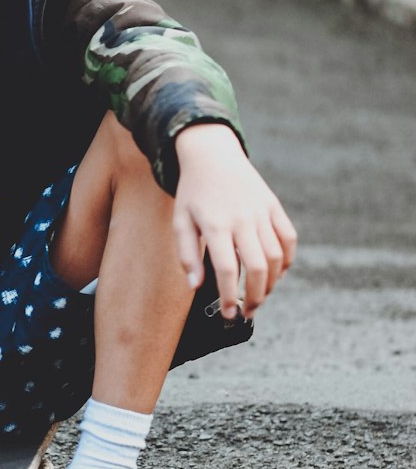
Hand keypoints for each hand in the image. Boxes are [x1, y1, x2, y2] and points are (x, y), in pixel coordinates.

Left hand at [172, 124, 296, 318]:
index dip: (230, 296)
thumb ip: (187, 255)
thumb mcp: (180, 221)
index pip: (228, 269)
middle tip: (248, 312)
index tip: (228, 314)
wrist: (212, 155)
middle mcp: (242, 218)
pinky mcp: (274, 205)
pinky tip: (276, 273)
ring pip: (276, 256)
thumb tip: (196, 286)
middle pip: (258, 267)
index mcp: (215, 224)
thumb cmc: (193, 193)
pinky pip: (288, 238)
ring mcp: (261, 211)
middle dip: (256, 296)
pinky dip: (287, 260)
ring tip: (260, 296)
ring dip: (272, 283)